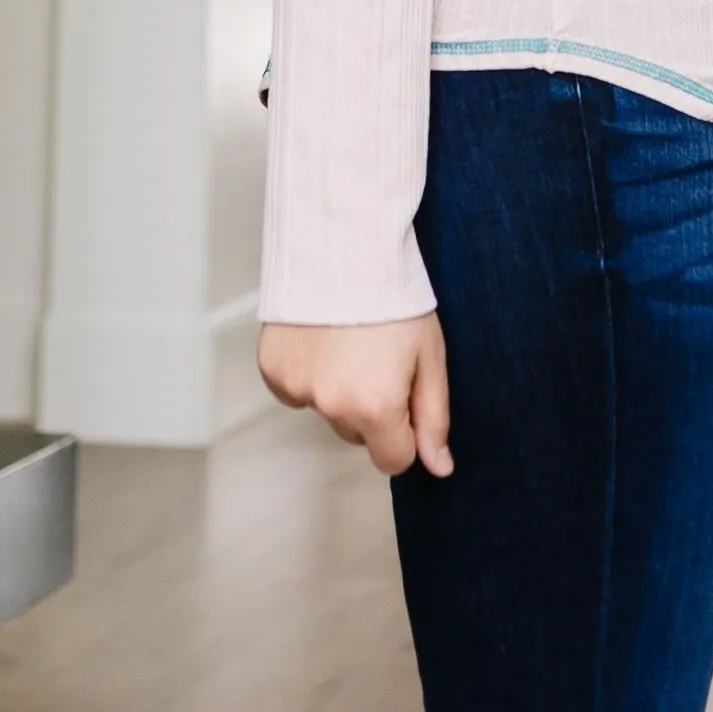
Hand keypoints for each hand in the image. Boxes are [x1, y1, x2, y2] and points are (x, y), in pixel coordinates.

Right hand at [257, 314, 453, 477]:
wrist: (345, 244)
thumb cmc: (394, 296)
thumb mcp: (430, 355)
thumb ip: (434, 417)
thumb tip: (439, 467)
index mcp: (375, 407)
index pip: (393, 460)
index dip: (405, 432)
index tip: (406, 396)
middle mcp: (332, 406)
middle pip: (356, 432)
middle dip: (370, 406)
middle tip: (377, 355)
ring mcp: (297, 388)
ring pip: (325, 409)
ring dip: (337, 388)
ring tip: (348, 339)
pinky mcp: (272, 369)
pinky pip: (295, 389)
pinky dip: (308, 371)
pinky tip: (320, 337)